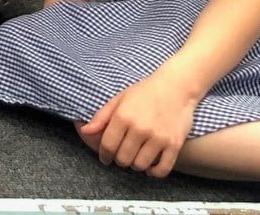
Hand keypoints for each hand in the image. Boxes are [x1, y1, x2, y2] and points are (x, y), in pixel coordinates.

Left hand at [77, 76, 196, 176]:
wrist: (175, 87)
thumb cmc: (144, 92)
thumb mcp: (119, 99)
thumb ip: (101, 117)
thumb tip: (84, 132)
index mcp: (123, 116)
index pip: (108, 145)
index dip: (104, 155)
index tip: (105, 159)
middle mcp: (140, 129)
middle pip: (123, 158)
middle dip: (119, 160)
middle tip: (121, 156)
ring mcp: (158, 138)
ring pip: (140, 165)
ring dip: (135, 165)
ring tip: (135, 158)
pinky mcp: (174, 144)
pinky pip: (162, 169)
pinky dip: (154, 172)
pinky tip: (150, 168)